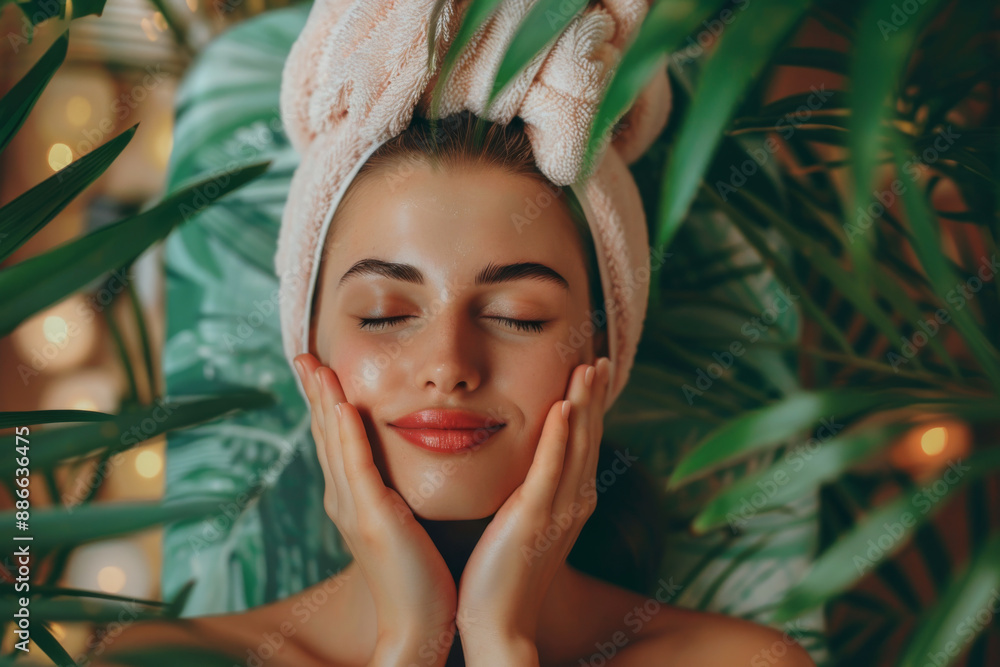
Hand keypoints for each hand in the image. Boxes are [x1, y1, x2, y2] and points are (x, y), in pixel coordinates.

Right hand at [294, 353, 457, 662]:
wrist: (417, 625)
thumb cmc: (420, 578)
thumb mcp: (403, 524)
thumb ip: (396, 496)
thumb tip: (400, 473)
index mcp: (353, 501)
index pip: (337, 441)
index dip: (326, 404)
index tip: (321, 370)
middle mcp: (345, 501)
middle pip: (326, 435)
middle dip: (315, 393)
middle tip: (304, 356)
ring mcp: (354, 509)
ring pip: (335, 443)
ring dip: (325, 401)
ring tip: (316, 366)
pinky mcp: (373, 518)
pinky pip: (357, 467)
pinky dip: (348, 433)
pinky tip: (344, 404)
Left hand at [455, 357, 611, 647]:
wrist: (497, 624)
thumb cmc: (500, 576)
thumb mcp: (521, 526)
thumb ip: (528, 495)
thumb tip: (522, 471)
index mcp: (570, 503)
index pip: (583, 444)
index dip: (590, 407)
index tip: (590, 371)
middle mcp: (573, 503)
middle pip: (588, 438)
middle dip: (594, 396)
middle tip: (599, 357)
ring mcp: (557, 511)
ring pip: (577, 446)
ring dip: (584, 404)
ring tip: (588, 367)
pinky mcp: (534, 519)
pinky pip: (551, 471)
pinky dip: (560, 437)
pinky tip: (563, 407)